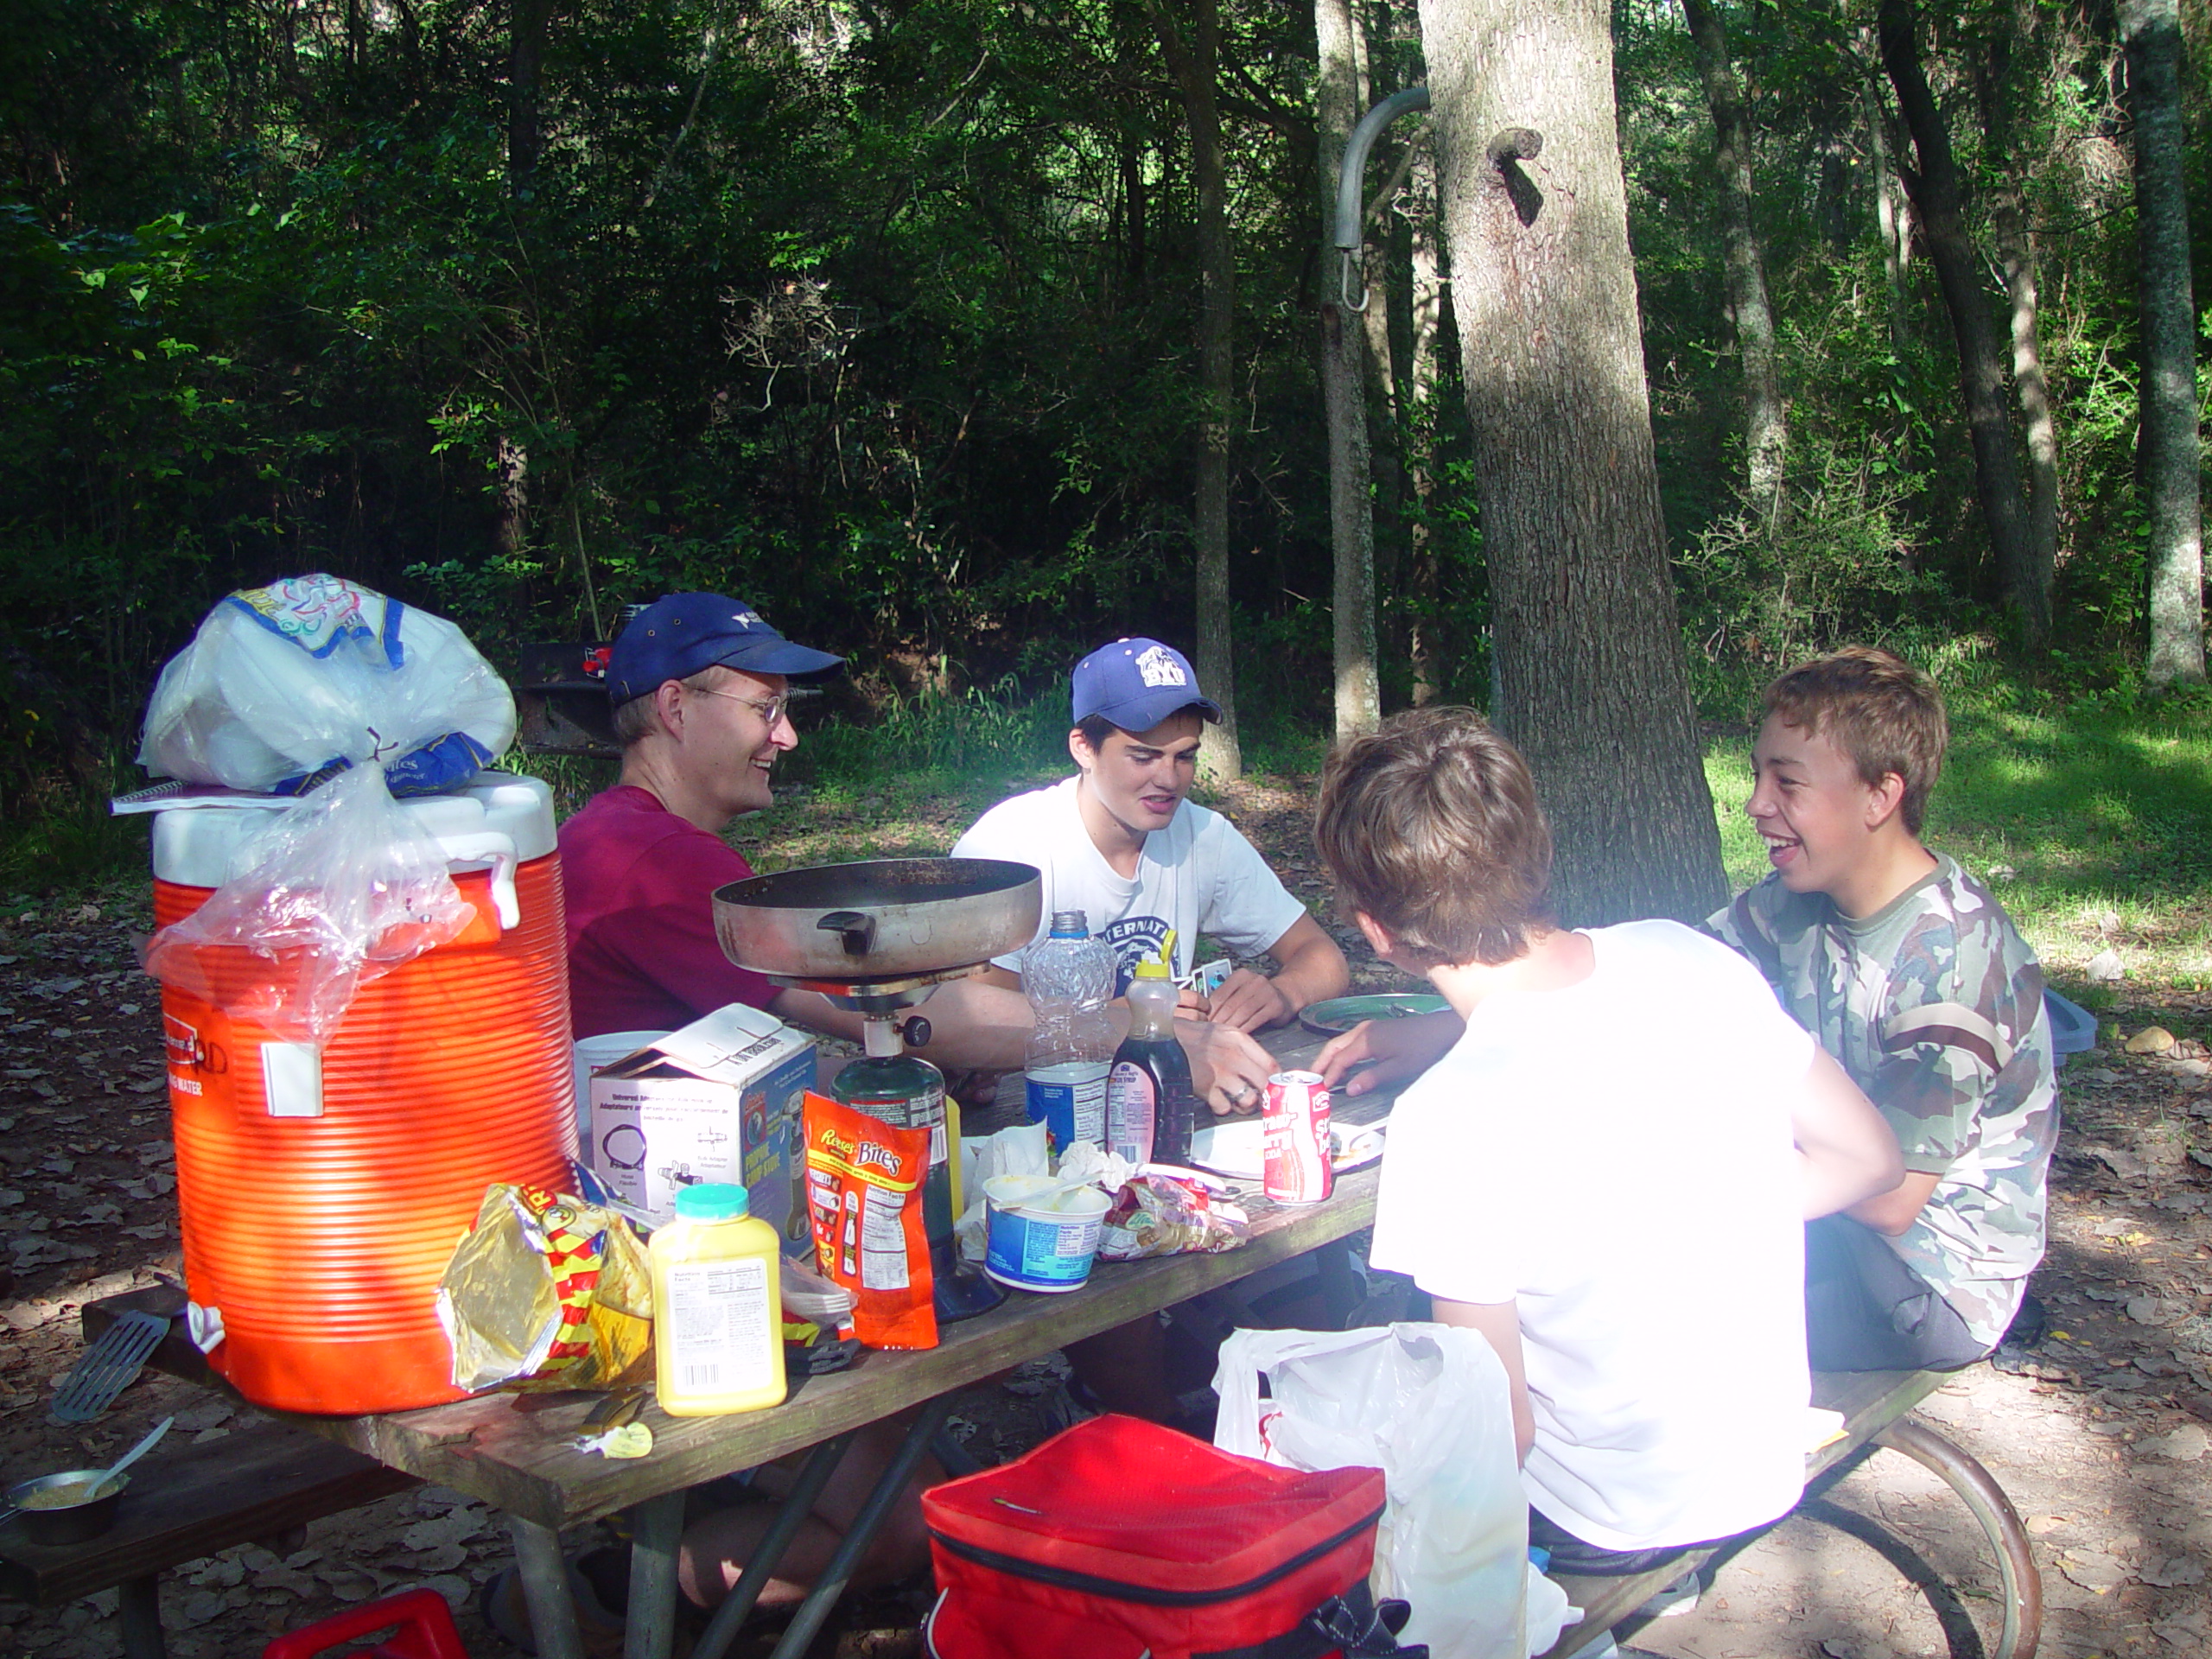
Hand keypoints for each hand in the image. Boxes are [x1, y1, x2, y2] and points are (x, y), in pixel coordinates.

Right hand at [1174, 1018, 1275, 1116]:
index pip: (1271, 1064)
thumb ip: (1239, 1046)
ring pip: (1248, 1100)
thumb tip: (1255, 1065)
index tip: (1272, 1086)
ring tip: (1235, 1100)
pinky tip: (1216, 1100)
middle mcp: (1234, 1056)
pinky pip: (1224, 1108)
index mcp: (1239, 1040)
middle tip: (1255, 1097)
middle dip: (1261, 1094)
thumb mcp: (1219, 1031)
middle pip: (1263, 1084)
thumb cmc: (1188, 1034)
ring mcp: (1221, 1073)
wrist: (1161, 1037)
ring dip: (1242, 1104)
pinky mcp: (1206, 1088)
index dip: (1274, 1079)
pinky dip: (1221, 1108)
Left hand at [1205, 968, 1292, 1031]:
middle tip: (1213, 1031)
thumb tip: (1207, 1013)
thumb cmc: (1257, 996)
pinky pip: (1256, 1019)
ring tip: (1224, 1033)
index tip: (1205, 1021)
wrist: (1284, 996)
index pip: (1221, 994)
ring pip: (1243, 1011)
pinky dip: (1246, 1028)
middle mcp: (1254, 981)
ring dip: (1232, 1025)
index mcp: (1241, 975)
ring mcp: (1266, 992)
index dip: (1211, 1010)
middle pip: (1231, 1004)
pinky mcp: (1275, 1005)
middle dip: (1220, 1019)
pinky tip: (1239, 1034)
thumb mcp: (1241, 991)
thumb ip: (1226, 998)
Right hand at [1313, 1008, 1462, 1096]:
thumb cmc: (1421, 1049)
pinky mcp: (1375, 1029)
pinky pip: (1349, 1040)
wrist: (1440, 1030)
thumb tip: (1349, 1090)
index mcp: (1366, 1041)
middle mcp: (1363, 1031)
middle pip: (1334, 1046)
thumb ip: (1372, 1078)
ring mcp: (1368, 1027)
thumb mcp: (1398, 1068)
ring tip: (1321, 1072)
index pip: (1340, 1059)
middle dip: (1320, 1062)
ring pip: (1340, 1041)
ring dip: (1329, 1056)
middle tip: (1309, 1078)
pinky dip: (1340, 1051)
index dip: (1329, 1074)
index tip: (1320, 1089)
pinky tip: (1342, 1061)